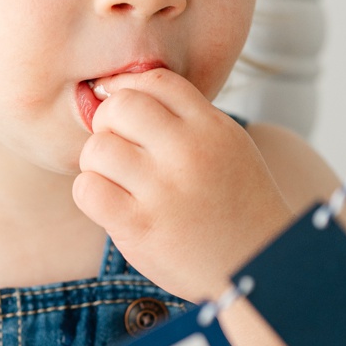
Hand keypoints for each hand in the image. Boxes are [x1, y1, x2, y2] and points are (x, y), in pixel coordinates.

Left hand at [72, 70, 293, 300]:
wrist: (257, 265)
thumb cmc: (235, 204)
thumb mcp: (228, 146)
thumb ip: (185, 118)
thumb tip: (119, 92)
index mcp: (213, 128)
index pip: (156, 80)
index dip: (128, 88)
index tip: (122, 108)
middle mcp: (189, 152)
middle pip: (121, 107)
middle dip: (109, 123)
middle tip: (120, 146)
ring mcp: (164, 190)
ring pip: (97, 148)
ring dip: (98, 163)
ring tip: (119, 179)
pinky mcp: (140, 226)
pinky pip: (88, 189)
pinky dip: (92, 193)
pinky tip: (113, 202)